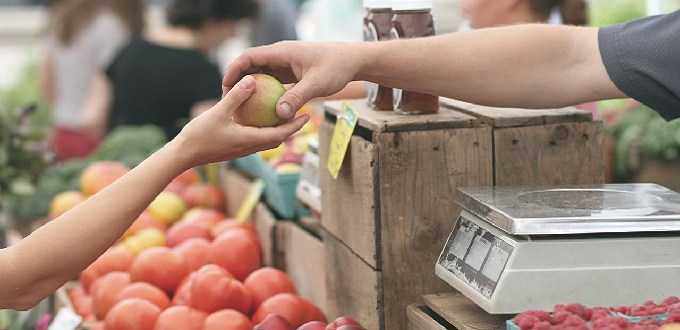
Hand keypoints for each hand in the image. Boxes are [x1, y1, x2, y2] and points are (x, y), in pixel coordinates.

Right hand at [171, 75, 309, 168]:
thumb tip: (251, 80)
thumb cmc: (199, 136)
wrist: (182, 156)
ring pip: (266, 140)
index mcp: (250, 140)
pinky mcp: (233, 148)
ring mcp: (241, 150)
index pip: (280, 134)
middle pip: (276, 138)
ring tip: (284, 115)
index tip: (307, 116)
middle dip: (290, 128)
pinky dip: (262, 130)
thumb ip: (236, 97)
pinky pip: (254, 139)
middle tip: (301, 114)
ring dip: (277, 130)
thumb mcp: (218, 112)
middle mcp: (249, 147)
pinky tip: (257, 118)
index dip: (295, 126)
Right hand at [223, 41, 364, 119]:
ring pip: (261, 75)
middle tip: (228, 101)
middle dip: (238, 82)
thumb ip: (297, 97)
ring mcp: (285, 65)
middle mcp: (280, 56)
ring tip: (240, 108)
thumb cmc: (337, 67)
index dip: (234, 70)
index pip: (249, 56)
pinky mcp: (291, 74)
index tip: (225, 86)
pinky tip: (261, 112)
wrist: (353, 61)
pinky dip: (265, 94)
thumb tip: (279, 114)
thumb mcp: (317, 83)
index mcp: (282, 52)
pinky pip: (272, 83)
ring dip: (250, 89)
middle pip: (251, 66)